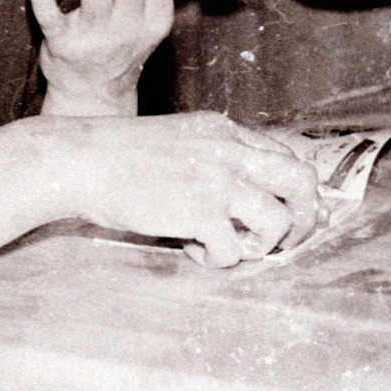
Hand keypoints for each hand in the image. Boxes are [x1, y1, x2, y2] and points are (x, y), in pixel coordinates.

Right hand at [49, 112, 322, 266]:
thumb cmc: (122, 157)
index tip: (293, 213)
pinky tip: (194, 249)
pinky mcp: (200, 213)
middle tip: (285, 240)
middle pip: (302, 181)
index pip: (287, 156)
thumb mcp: (181, 141)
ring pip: (279, 220)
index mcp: (225, 131)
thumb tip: (249, 196)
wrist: (84, 161)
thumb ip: (217, 158)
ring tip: (233, 246)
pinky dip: (220, 259)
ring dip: (263, 244)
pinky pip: (235, 250)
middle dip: (306, 217)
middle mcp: (230, 151)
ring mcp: (218, 181)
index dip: (297, 190)